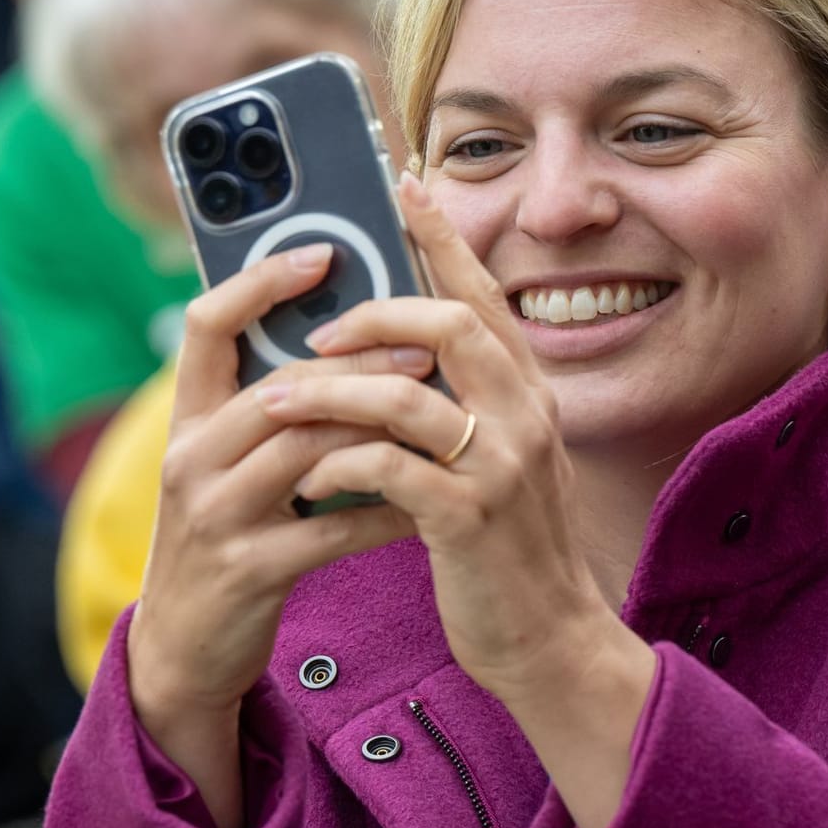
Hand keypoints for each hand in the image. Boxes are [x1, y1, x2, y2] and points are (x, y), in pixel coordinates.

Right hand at [126, 244, 419, 827]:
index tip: (322, 252)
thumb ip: (277, 407)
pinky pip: (333, 528)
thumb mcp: (235, 464)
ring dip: (379, 423)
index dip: (259, 282)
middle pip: (279, 386)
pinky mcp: (250, 570)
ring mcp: (216, 516)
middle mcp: (192, 459)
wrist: (189, 648)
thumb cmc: (233, 535)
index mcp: (189, 421)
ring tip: (438, 403)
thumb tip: (357, 335)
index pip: (206, 326)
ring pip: (307, 449)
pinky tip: (434, 497)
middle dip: (357, 361)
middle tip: (426, 341)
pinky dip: (389, 508)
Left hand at [259, 176, 654, 827]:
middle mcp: (526, 416)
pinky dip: (336, 466)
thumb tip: (404, 350)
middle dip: (371, 312)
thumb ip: (469, 402)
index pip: (483, 294)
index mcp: (530, 393)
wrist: (549, 642)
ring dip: (328, 392)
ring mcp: (500, 466)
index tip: (401, 186)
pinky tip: (308, 482)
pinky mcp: (468, 519)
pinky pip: (387, 468)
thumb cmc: (507, 550)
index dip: (440, 237)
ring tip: (277, 403)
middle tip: (316, 331)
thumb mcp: (502, 460)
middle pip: (450, 322)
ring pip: (403, 393)